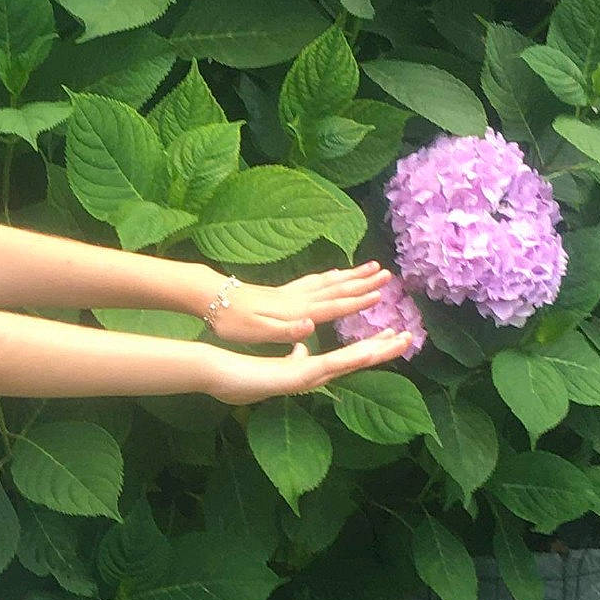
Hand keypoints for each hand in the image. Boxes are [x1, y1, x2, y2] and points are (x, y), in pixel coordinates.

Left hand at [201, 264, 393, 345]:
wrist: (211, 298)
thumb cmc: (233, 321)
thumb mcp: (257, 332)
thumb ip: (285, 331)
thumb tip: (311, 326)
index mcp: (296, 311)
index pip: (333, 306)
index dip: (357, 302)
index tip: (380, 295)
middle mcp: (298, 298)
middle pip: (336, 288)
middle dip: (363, 282)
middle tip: (388, 273)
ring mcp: (290, 292)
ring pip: (328, 281)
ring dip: (351, 275)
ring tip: (371, 267)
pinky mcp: (282, 290)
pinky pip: (314, 280)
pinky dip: (330, 275)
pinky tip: (335, 273)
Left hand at [201, 324, 415, 404]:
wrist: (217, 377)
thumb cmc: (237, 373)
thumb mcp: (268, 363)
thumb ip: (290, 356)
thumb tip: (303, 350)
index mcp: (306, 368)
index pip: (344, 357)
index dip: (369, 347)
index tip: (392, 335)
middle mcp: (311, 374)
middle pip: (354, 360)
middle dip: (382, 349)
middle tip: (410, 338)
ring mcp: (305, 377)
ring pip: (349, 362)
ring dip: (375, 352)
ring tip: (399, 342)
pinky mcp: (296, 377)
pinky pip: (329, 366)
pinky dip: (350, 358)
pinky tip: (367, 351)